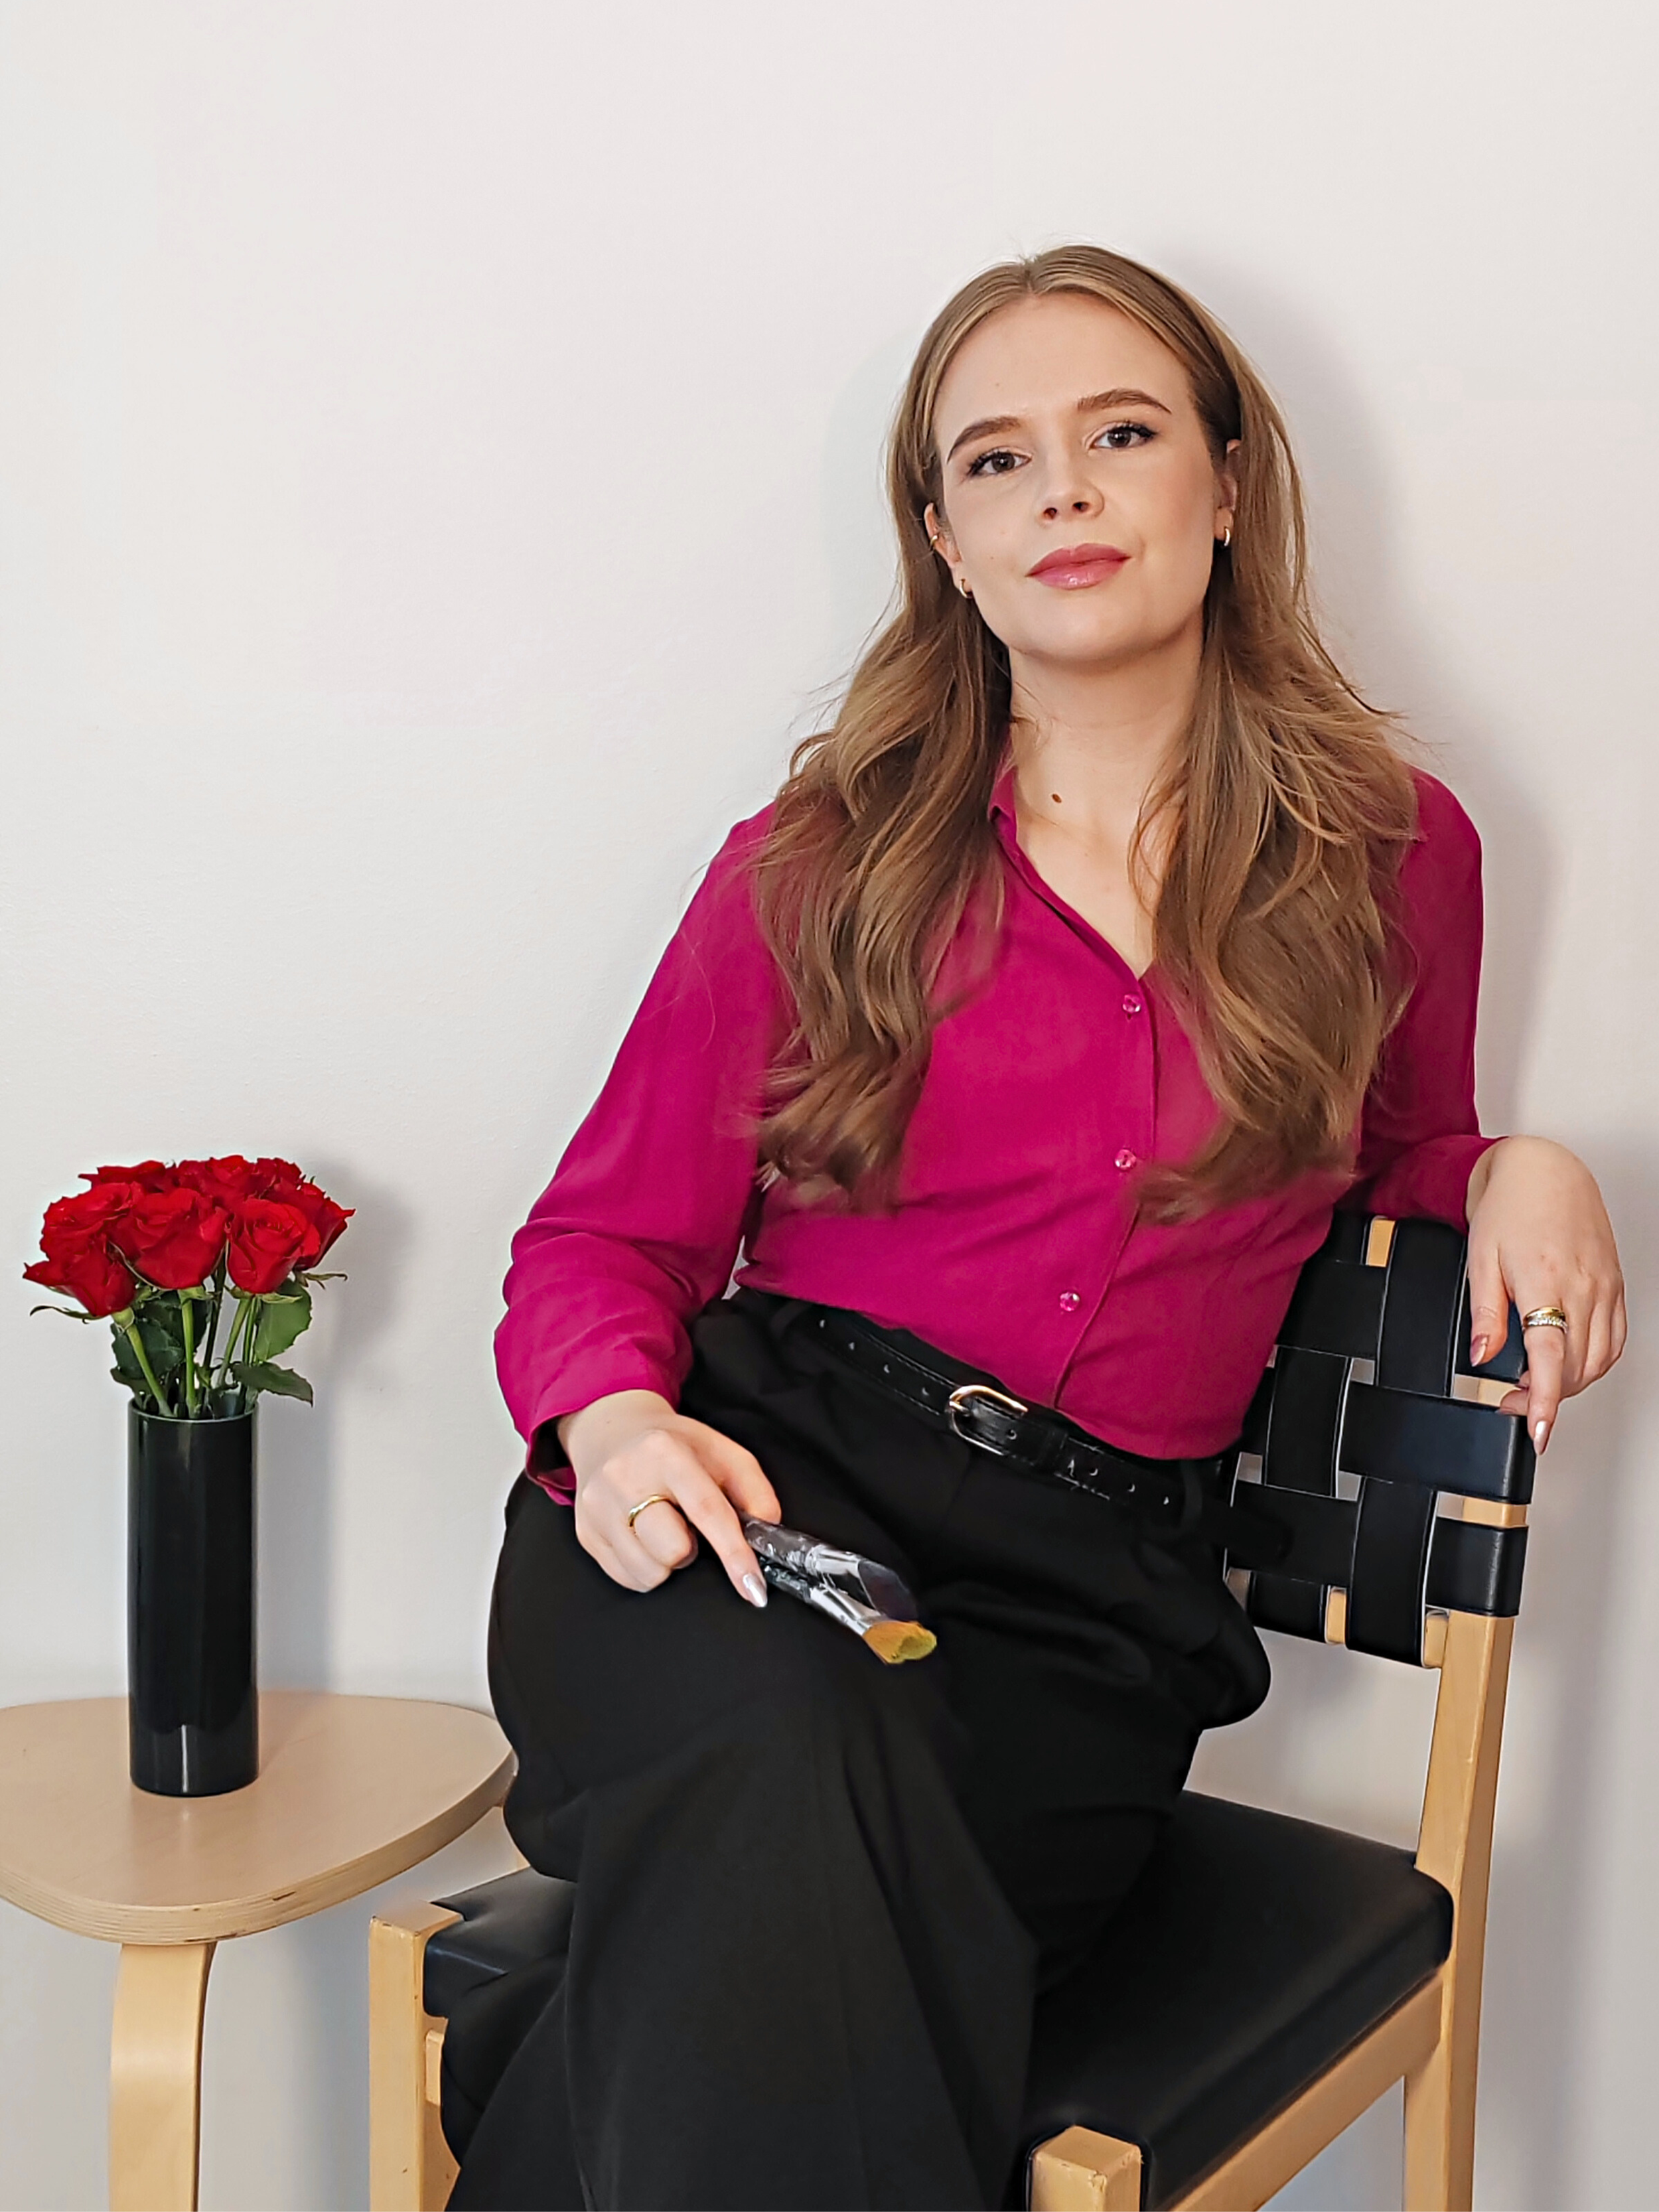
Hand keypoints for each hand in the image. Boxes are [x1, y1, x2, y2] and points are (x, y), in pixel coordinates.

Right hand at [558, 1389, 780, 1602]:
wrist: (609, 1432)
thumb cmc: (673, 1447)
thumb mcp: (721, 1451)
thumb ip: (753, 1489)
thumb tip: (767, 1530)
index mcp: (665, 1452)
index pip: (707, 1511)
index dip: (734, 1554)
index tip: (754, 1589)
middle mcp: (624, 1477)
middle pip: (673, 1550)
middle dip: (690, 1549)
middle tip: (686, 1525)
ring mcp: (597, 1507)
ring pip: (650, 1572)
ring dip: (667, 1561)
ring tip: (662, 1528)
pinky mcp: (585, 1532)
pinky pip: (627, 1578)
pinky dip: (645, 1567)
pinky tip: (643, 1537)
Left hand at [1465, 1136, 1625, 1452]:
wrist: (1543, 1170)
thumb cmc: (1509, 1207)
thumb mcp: (1480, 1260)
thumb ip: (1484, 1314)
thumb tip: (1482, 1357)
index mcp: (1544, 1282)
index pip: (1549, 1358)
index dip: (1545, 1402)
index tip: (1539, 1432)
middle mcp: (1583, 1288)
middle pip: (1576, 1367)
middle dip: (1547, 1396)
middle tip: (1512, 1400)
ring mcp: (1604, 1288)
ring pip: (1599, 1359)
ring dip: (1571, 1382)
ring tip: (1536, 1383)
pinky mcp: (1615, 1286)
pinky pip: (1615, 1339)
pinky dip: (1595, 1361)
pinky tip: (1569, 1362)